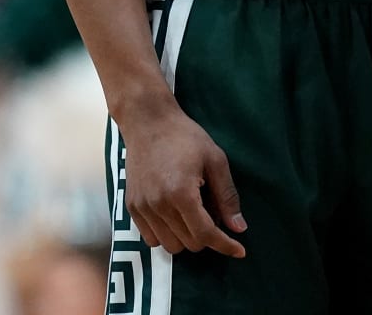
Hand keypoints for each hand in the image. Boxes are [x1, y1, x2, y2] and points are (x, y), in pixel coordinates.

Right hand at [116, 99, 247, 256]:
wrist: (148, 122)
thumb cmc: (185, 137)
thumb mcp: (215, 160)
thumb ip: (227, 197)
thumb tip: (239, 228)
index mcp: (181, 194)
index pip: (206, 234)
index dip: (225, 245)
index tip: (240, 251)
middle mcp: (158, 205)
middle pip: (189, 243)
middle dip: (206, 236)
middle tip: (211, 211)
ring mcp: (142, 208)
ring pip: (170, 245)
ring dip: (186, 236)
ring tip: (192, 211)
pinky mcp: (131, 207)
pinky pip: (151, 238)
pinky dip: (167, 234)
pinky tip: (174, 214)